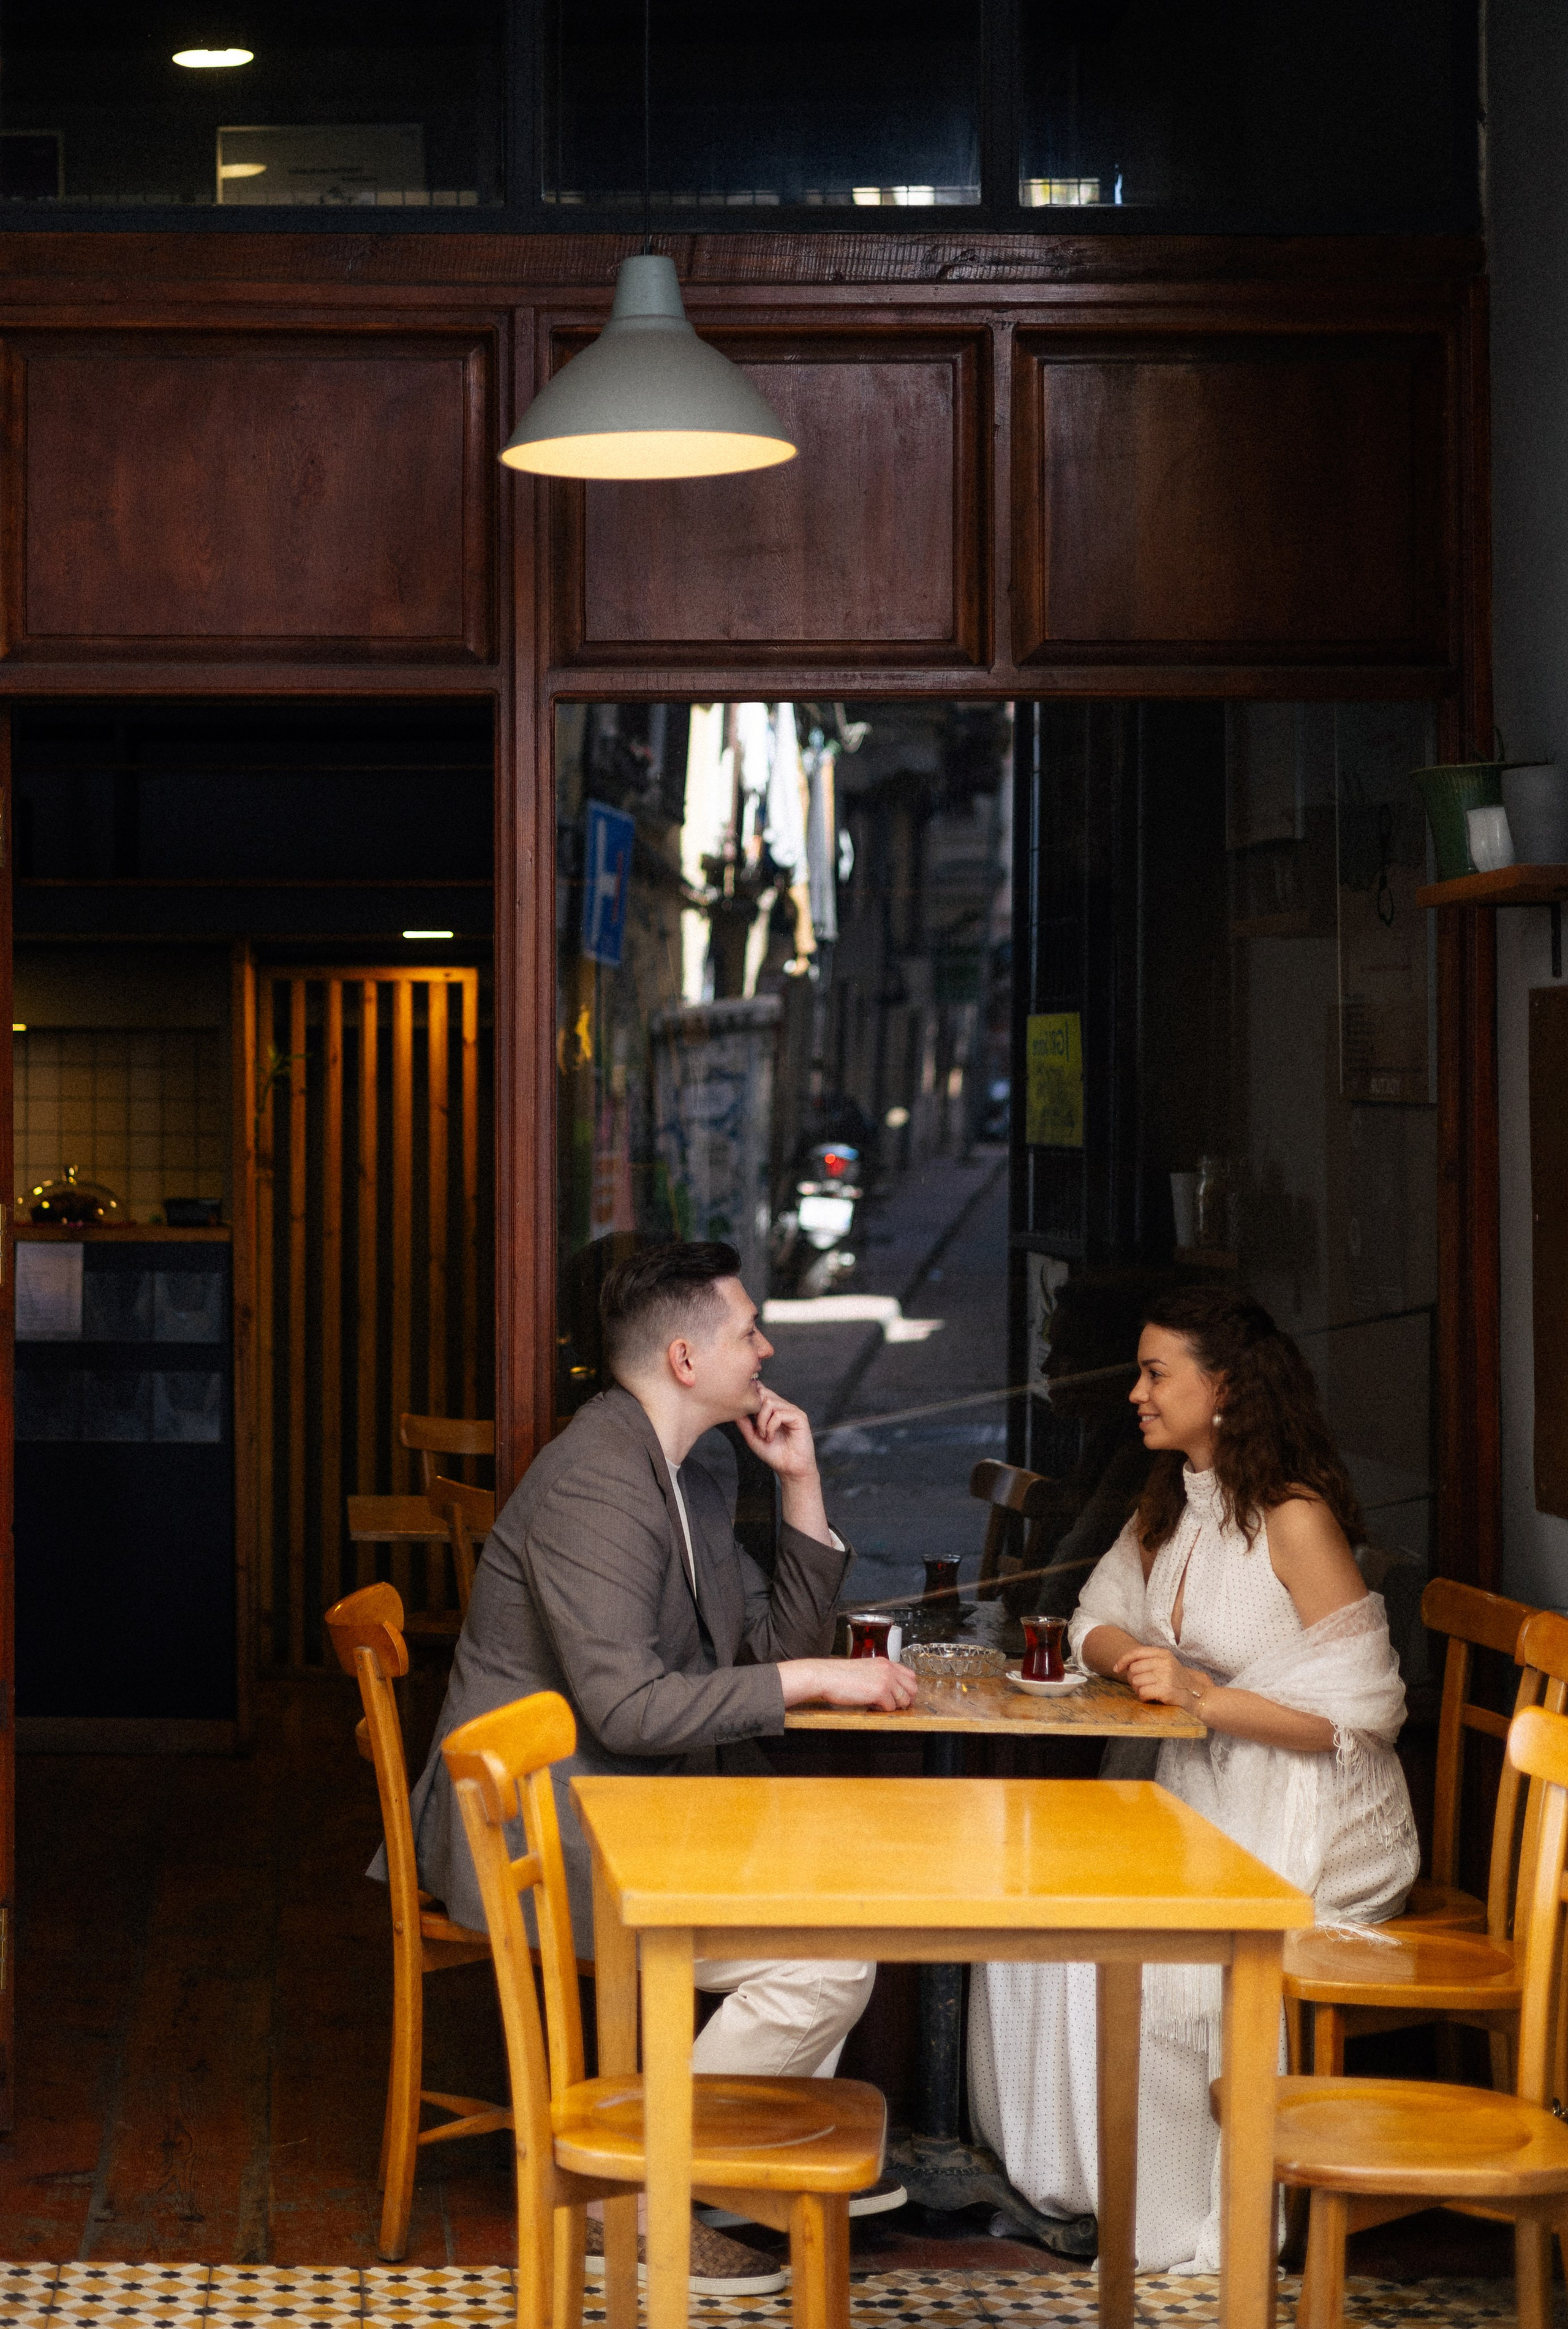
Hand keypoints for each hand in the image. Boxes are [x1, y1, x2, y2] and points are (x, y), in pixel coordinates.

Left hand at [736, 1386, 818, 1482]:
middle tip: (756, 1429)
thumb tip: (734, 1410)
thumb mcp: (752, 1437)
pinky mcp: (799, 1417)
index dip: (752, 1399)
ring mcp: (792, 1410)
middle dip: (755, 1411)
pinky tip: (771, 1438)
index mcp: (774, 1409)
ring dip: (762, 1421)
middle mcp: (783, 1406)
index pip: (761, 1391)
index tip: (747, 1416)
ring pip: (769, 1402)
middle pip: (763, 1393)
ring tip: (764, 1436)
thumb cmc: (774, 1454)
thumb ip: (744, 1423)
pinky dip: (770, 1427)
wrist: (789, 1469)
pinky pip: (779, 1414)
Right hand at [779, 1656, 919, 1712]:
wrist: (826, 1676)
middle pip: (912, 1688)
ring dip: (893, 1705)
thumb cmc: (839, 1675)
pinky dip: (881, 1710)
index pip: (910, 1675)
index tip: (901, 1697)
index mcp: (884, 1662)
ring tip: (878, 1704)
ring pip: (904, 1699)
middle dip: (906, 1699)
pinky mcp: (880, 1692)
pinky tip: (870, 1705)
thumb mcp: (864, 1669)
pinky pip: (890, 1707)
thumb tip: (888, 1691)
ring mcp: (885, 1680)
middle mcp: (888, 1669)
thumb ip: (879, 1676)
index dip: (908, 1689)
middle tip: (895, 1705)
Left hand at [1113, 1645, 1209, 1710]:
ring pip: (1136, 1682)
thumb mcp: (1166, 1665)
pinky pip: (1142, 1692)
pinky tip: (1152, 1698)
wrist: (1198, 1697)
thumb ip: (1148, 1662)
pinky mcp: (1166, 1689)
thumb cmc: (1177, 1682)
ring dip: (1139, 1690)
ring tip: (1150, 1692)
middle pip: (1133, 1669)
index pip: (1136, 1652)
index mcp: (1163, 1654)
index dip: (1123, 1660)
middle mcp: (1164, 1662)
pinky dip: (1144, 1698)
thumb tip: (1124, 1665)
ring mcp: (1166, 1675)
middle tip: (1143, 1686)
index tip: (1117, 1668)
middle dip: (1133, 1680)